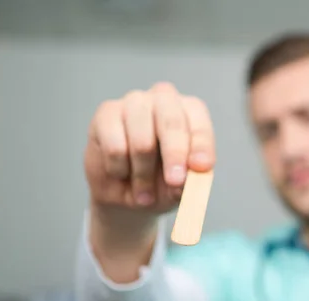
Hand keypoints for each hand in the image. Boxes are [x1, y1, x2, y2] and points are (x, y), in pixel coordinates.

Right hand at [85, 82, 215, 216]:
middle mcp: (164, 99)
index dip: (201, 146)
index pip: (199, 124)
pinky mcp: (106, 113)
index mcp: (191, 113)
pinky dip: (119, 170)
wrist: (126, 192)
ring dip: (143, 174)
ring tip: (144, 193)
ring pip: (142, 141)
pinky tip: (121, 173)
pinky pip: (115, 147)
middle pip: (171, 122)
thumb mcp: (180, 187)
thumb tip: (183, 181)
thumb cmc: (162, 182)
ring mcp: (134, 102)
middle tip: (175, 182)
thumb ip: (187, 182)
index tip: (201, 167)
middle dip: (174, 155)